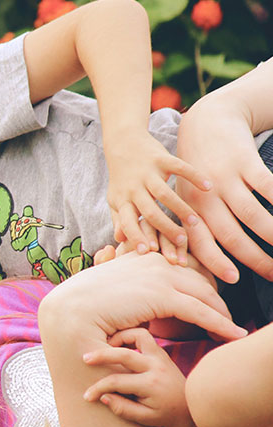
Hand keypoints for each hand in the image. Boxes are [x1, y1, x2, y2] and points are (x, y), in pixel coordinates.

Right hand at [48, 251, 245, 341]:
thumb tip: (127, 289)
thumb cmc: (79, 306)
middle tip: (227, 318)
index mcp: (139, 255)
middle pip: (198, 279)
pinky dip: (221, 324)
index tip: (208, 302)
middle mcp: (152, 260)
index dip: (197, 286)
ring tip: (233, 330)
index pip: (179, 268)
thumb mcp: (106, 290)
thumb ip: (122, 285)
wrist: (68, 312)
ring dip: (222, 313)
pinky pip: (201, 311)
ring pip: (204, 294)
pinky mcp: (162, 295)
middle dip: (215, 298)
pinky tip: (233, 335)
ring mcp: (159, 275)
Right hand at [82, 328, 192, 426]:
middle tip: (84, 358)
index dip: (97, 388)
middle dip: (101, 355)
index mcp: (151, 385)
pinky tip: (118, 345)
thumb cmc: (165, 415)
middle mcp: (156, 367)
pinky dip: (129, 335)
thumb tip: (102, 396)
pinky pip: (144, 335)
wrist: (190, 409)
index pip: (116, 382)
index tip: (86, 396)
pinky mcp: (161, 352)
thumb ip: (123, 409)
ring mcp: (160, 357)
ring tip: (105, 345)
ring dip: (119, 337)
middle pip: (124, 354)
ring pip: (137, 335)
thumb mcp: (144, 419)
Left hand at [105, 129, 210, 261]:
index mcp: (122, 201)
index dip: (135, 236)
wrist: (123, 144)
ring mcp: (147, 173)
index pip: (127, 222)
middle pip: (149, 212)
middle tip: (182, 241)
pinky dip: (194, 177)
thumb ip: (120, 220)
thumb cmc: (122, 179)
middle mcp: (134, 188)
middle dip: (165, 228)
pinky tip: (207, 188)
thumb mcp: (116, 200)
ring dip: (180, 208)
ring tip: (195, 222)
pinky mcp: (161, 158)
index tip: (148, 251)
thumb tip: (119, 241)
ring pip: (164, 194)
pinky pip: (179, 168)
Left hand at [177, 97, 272, 283]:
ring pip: (253, 215)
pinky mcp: (245, 161)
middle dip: (253, 258)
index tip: (233, 281)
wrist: (205, 123)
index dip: (215, 263)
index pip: (200, 243)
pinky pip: (268, 188)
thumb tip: (189, 264)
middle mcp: (205, 196)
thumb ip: (188, 225)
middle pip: (231, 235)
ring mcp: (225, 179)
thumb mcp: (183, 196)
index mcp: (188, 209)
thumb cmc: (194, 170)